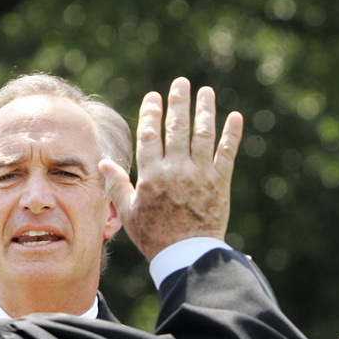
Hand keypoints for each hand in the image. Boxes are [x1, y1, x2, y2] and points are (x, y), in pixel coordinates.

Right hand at [101, 77, 242, 261]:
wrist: (186, 256)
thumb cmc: (154, 236)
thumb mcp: (128, 212)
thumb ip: (117, 185)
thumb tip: (104, 162)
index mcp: (152, 175)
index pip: (150, 134)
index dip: (152, 112)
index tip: (154, 97)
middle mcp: (176, 170)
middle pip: (177, 128)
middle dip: (178, 102)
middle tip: (181, 83)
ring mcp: (200, 175)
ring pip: (203, 134)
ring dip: (205, 110)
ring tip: (205, 92)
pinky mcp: (220, 184)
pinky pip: (227, 153)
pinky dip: (232, 134)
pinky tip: (235, 117)